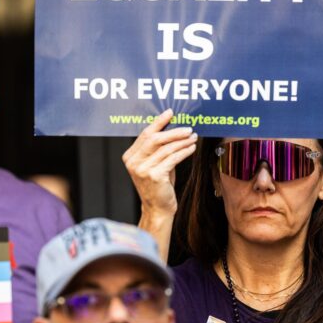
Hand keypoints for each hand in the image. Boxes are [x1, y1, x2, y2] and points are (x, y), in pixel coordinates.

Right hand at [123, 109, 196, 259]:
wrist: (158, 209)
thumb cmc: (159, 186)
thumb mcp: (155, 164)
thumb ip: (159, 149)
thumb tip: (173, 128)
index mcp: (130, 156)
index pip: (145, 134)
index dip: (158, 122)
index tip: (170, 113)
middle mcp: (133, 162)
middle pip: (154, 138)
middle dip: (173, 131)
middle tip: (188, 128)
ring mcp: (143, 169)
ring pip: (166, 148)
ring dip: (182, 141)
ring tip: (193, 137)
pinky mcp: (155, 176)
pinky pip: (173, 158)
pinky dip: (184, 151)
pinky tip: (191, 148)